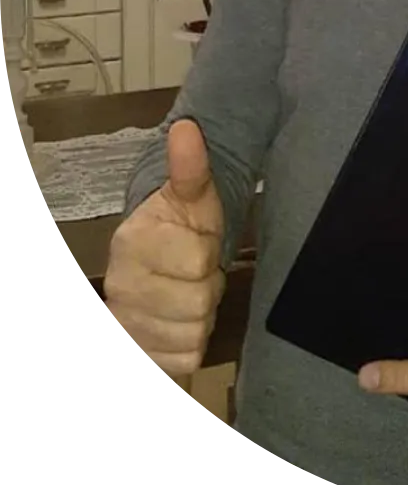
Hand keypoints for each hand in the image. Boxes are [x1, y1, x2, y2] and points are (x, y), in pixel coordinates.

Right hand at [103, 119, 225, 379]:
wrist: (155, 267)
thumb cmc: (180, 227)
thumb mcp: (192, 194)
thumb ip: (190, 166)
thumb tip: (187, 127)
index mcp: (133, 242)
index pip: (198, 259)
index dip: (209, 254)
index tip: (198, 243)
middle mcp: (121, 285)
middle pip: (198, 300)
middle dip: (207, 287)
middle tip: (196, 274)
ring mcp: (126, 322)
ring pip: (192, 332)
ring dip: (200, 316)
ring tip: (188, 295)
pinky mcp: (139, 352)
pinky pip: (185, 357)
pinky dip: (191, 344)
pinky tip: (180, 323)